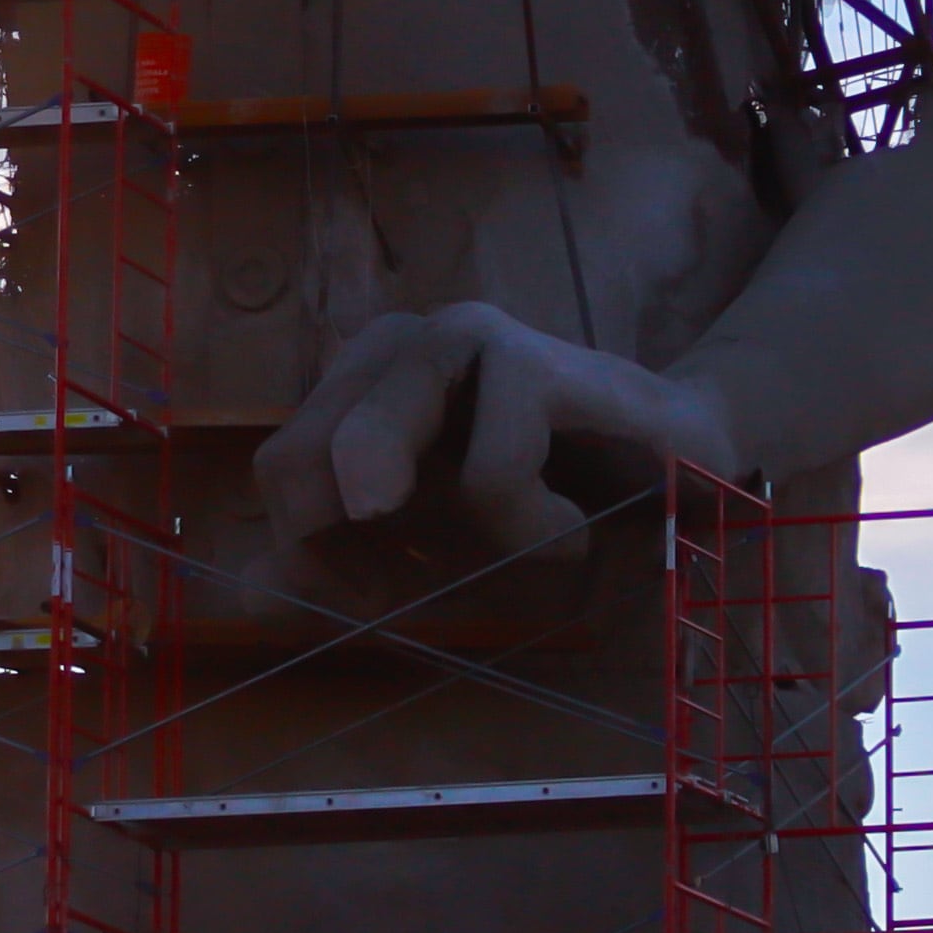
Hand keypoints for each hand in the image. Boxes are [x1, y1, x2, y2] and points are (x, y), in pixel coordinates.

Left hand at [253, 301, 741, 561]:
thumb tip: (245, 593)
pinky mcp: (529, 359)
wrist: (687, 467)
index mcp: (361, 384)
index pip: (279, 474)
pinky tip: (581, 520)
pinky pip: (486, 479)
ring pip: (364, 457)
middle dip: (357, 555)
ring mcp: (460, 338)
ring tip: (536, 542)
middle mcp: (396, 345)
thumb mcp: (434, 551)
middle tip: (446, 577)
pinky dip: (535, 533)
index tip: (385, 593)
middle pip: (296, 463)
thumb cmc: (553, 507)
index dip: (314, 556)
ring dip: (452, 543)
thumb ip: (341, 565)